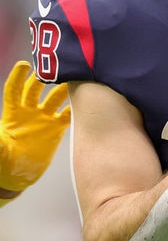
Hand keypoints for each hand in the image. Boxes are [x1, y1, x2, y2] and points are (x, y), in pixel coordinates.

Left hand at [0, 61, 70, 191]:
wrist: (16, 177)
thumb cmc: (3, 164)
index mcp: (13, 114)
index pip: (14, 90)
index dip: (18, 77)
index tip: (25, 64)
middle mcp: (29, 112)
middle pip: (37, 88)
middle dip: (45, 77)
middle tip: (55, 67)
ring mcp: (44, 119)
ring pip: (56, 98)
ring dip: (64, 89)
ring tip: (75, 80)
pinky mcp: (56, 129)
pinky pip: (69, 115)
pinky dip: (77, 108)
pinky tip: (86, 102)